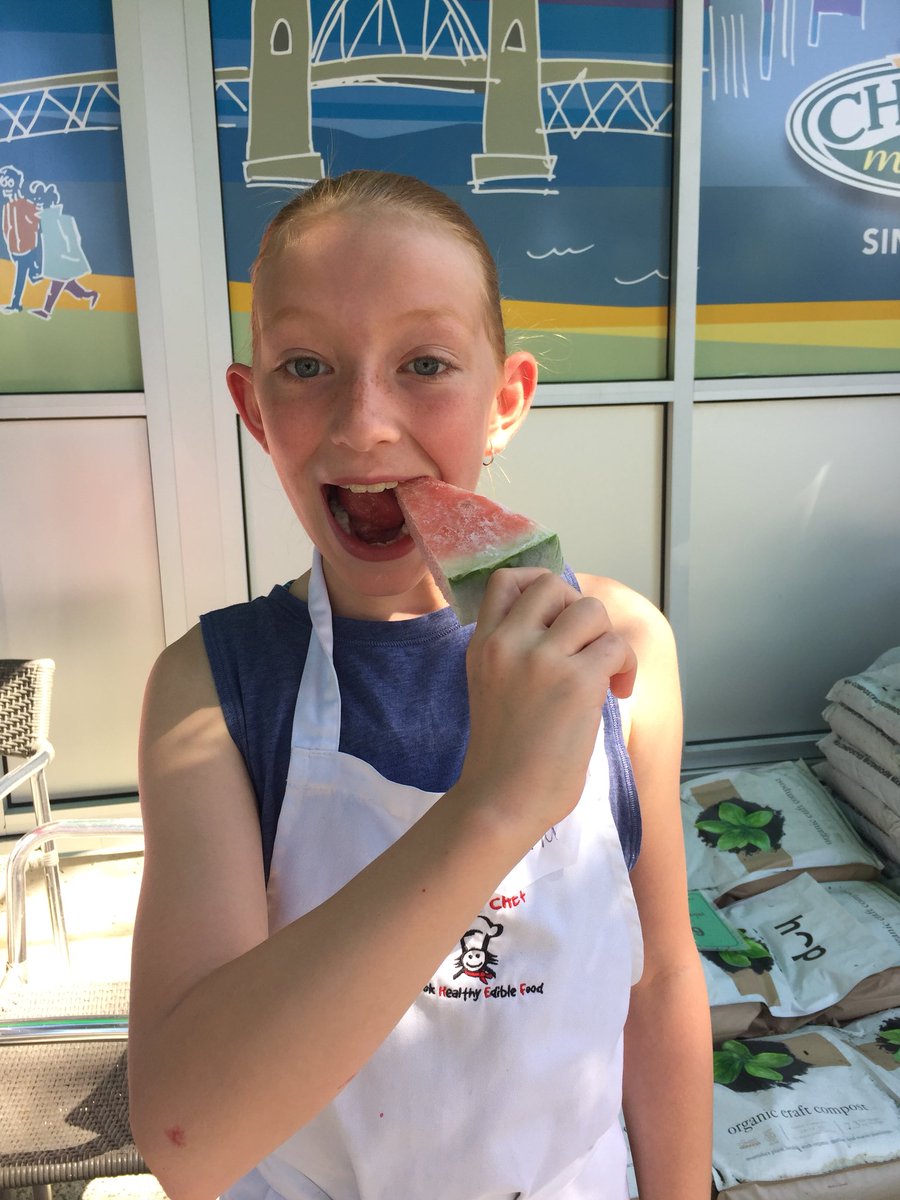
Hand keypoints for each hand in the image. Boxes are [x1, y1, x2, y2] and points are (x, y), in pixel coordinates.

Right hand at [459, 568, 636, 834]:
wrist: (502, 800)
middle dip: (577, 611)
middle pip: (552, 585)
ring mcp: (541, 658)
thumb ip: (515, 654)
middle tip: (584, 649)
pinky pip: (617, 646)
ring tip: (604, 672)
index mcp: (482, 644)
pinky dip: (626, 667)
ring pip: (591, 609)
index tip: (556, 619)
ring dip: (605, 637)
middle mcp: (508, 642)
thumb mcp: (490, 687)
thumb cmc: (501, 758)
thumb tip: (567, 629)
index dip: (538, 588)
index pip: (506, 580)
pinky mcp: (576, 681)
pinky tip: (619, 692)